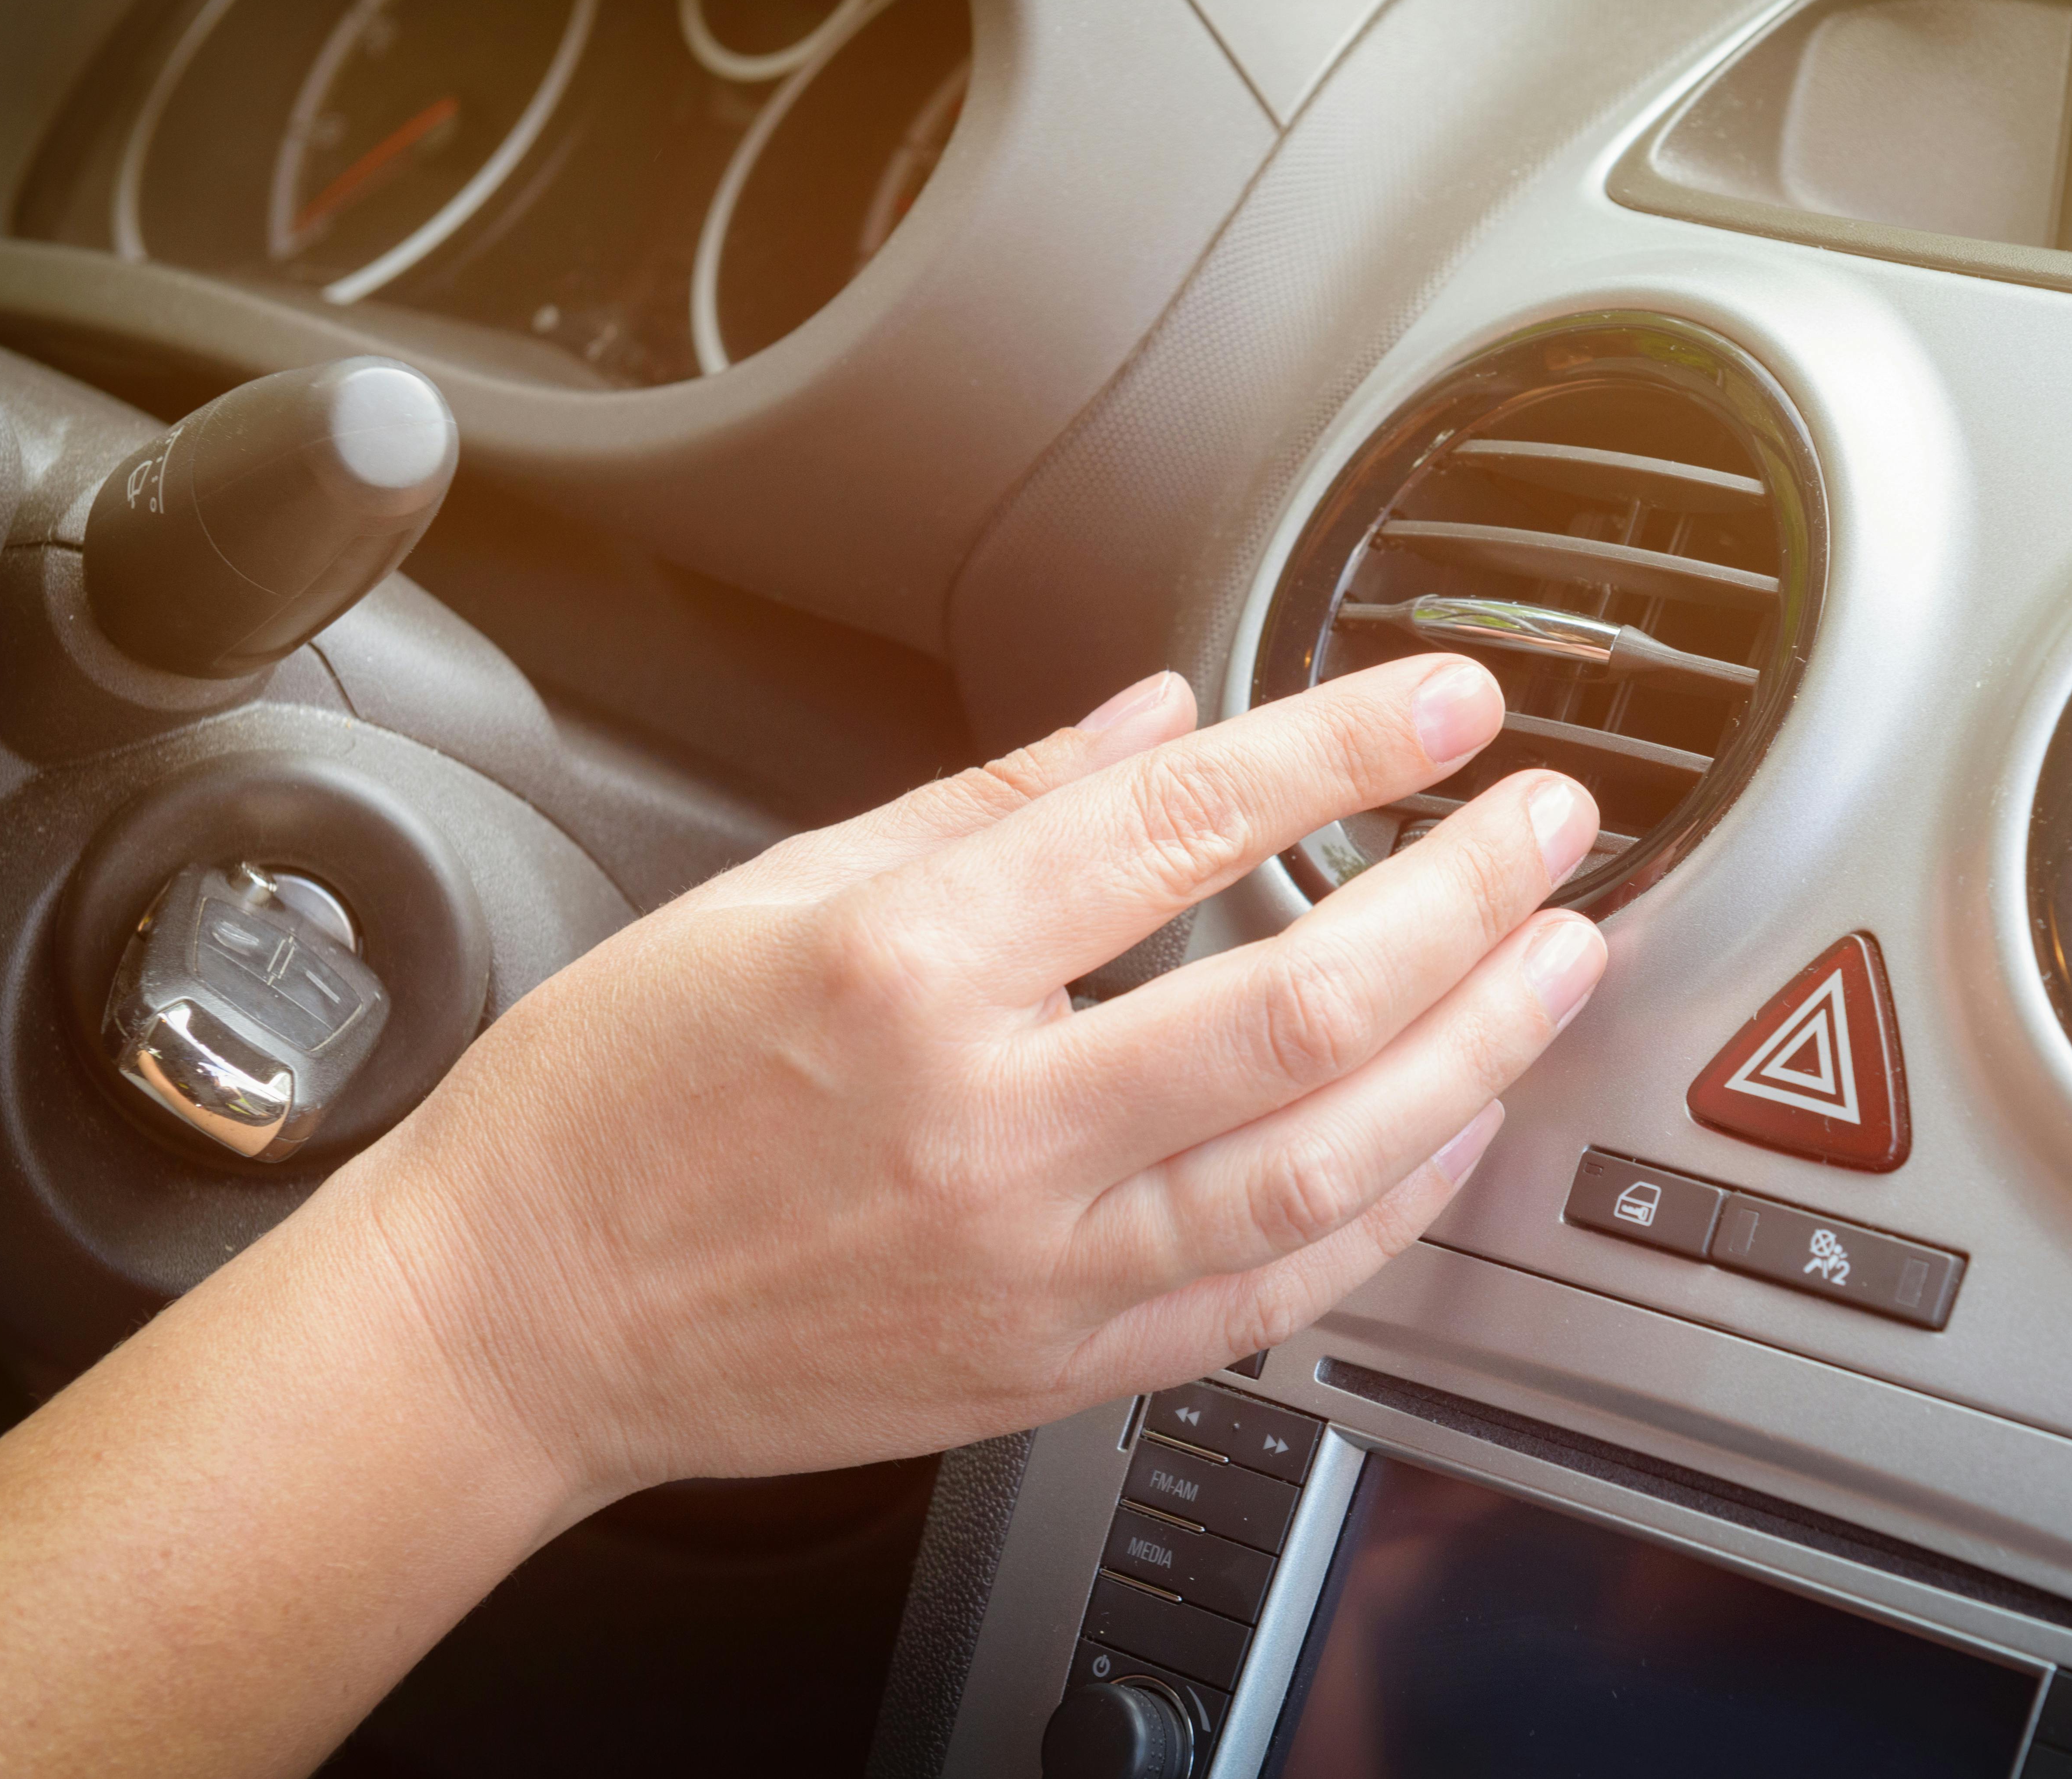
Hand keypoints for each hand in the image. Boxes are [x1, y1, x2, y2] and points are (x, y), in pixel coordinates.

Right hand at [360, 654, 1605, 1503]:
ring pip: (1319, 1162)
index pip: (1182, 824)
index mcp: (902, 968)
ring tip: (1558, 962)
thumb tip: (1162, 721)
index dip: (1343, 746)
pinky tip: (1456, 1132)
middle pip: (1299, 1004)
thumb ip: (990, 802)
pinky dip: (1386, 1213)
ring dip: (1471, 1051)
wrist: (513, 1320)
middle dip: (1465, 898)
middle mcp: (981, 1123)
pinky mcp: (1047, 1370)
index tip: (1445, 701)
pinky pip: (1267, 1295)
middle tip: (1556, 824)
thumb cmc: (615, 1097)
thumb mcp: (773, 889)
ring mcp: (1027, 1265)